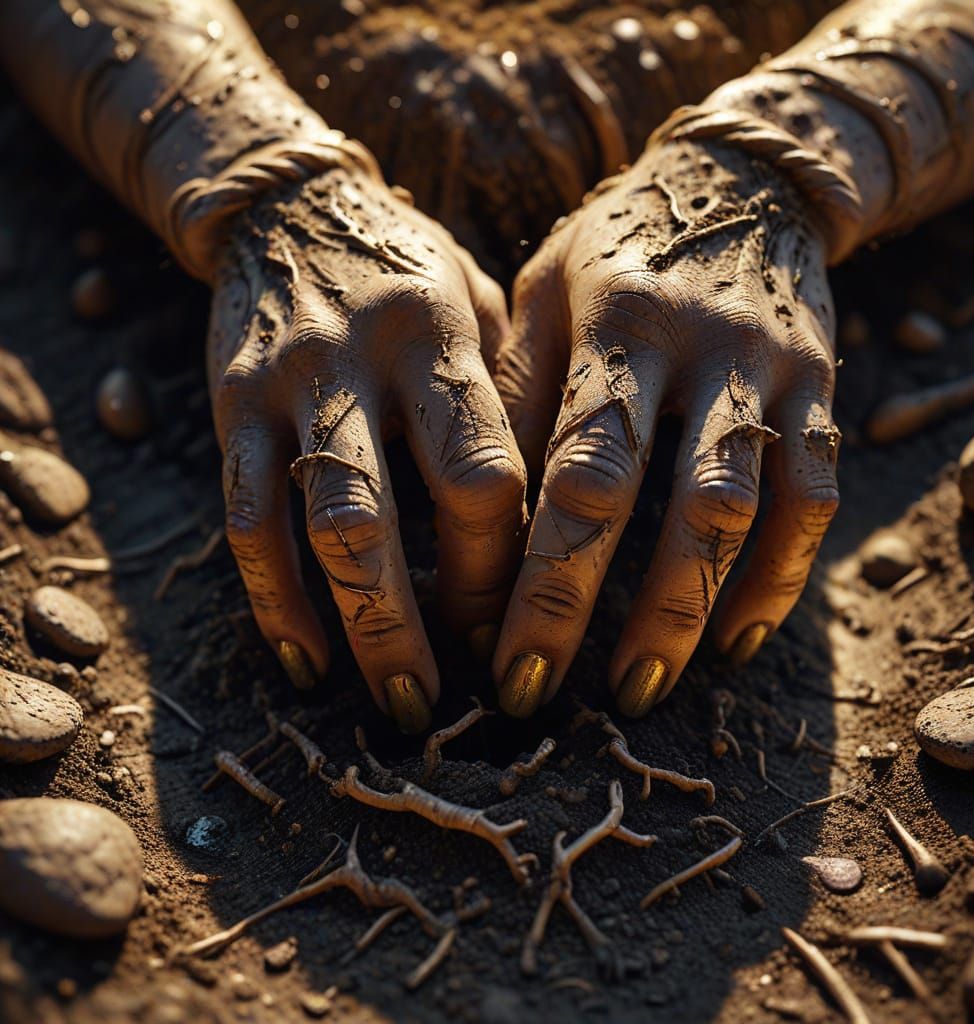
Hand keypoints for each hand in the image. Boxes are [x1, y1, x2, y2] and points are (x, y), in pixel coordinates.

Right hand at [207, 168, 525, 731]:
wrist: (291, 208)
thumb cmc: (416, 271)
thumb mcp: (484, 304)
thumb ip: (514, 397)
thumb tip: (560, 516)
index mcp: (442, 338)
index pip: (483, 471)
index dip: (503, 563)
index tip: (520, 622)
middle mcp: (360, 363)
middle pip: (391, 513)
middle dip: (422, 620)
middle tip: (454, 700)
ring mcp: (285, 389)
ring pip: (312, 526)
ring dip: (357, 628)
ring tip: (394, 702)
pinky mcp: (229, 410)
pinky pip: (244, 520)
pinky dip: (273, 600)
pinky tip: (305, 659)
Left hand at [493, 139, 840, 717]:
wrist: (744, 179)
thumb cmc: (614, 244)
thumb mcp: (543, 290)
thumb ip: (514, 389)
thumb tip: (475, 513)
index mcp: (615, 323)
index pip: (575, 469)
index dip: (537, 573)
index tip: (497, 654)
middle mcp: (701, 349)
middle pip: (660, 504)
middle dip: (602, 613)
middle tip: (544, 697)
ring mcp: (773, 371)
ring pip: (744, 512)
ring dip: (690, 613)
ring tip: (639, 688)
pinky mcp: (823, 389)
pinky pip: (814, 498)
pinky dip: (781, 577)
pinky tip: (738, 640)